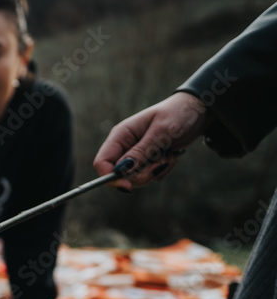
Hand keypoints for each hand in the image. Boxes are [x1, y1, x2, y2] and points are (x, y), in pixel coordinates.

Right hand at [94, 92, 210, 190]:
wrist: (197, 112)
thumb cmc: (178, 115)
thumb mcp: (161, 132)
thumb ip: (141, 152)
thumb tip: (122, 170)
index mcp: (121, 135)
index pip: (102, 162)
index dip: (110, 177)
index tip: (128, 186)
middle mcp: (125, 146)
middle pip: (120, 175)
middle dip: (141, 175)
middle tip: (161, 164)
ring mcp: (136, 154)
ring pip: (136, 177)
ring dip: (155, 171)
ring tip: (168, 154)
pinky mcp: (148, 160)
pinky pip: (150, 176)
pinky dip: (162, 169)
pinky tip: (171, 155)